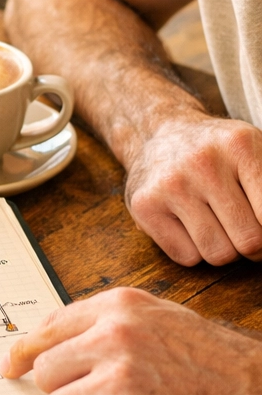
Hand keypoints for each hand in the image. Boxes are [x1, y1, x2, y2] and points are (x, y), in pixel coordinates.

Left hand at [1, 287, 261, 394]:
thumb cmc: (207, 358)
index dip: (22, 354)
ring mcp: (122, 382)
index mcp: (116, 307)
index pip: (46, 330)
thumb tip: (41, 339)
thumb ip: (101, 320)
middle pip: (46, 373)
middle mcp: (114, 338)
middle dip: (61, 392)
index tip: (9, 369)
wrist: (261, 394)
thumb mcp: (156, 316)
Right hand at [124, 114, 261, 265]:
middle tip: (243, 229)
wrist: (157, 136)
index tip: (260, 225)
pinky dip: (192, 250)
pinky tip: (186, 225)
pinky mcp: (145, 205)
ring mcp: (170, 185)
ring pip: (218, 254)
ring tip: (214, 225)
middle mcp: (203, 162)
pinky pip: (186, 257)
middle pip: (249, 241)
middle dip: (252, 246)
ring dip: (222, 248)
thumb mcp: (252, 150)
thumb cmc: (214, 152)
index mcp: (239, 144)